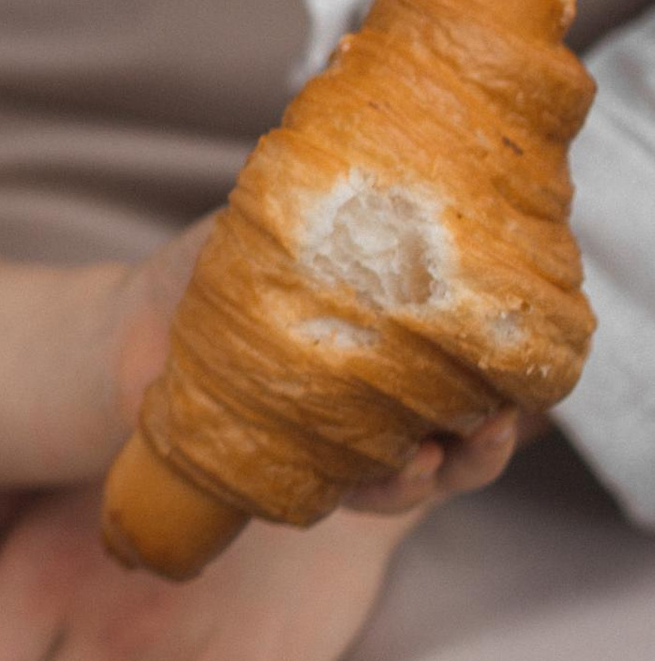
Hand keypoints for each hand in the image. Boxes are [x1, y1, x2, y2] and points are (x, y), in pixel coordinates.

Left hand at [109, 217, 523, 511]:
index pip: (475, 373)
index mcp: (396, 347)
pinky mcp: (291, 474)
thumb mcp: (279, 226)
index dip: (511, 382)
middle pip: (461, 441)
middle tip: (488, 426)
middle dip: (484, 444)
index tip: (523, 377)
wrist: (136, 322)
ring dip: (429, 479)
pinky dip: (361, 493)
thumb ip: (325, 208)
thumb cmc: (219, 271)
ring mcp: (339, 445)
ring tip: (426, 461)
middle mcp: (380, 404)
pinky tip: (374, 477)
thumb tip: (375, 163)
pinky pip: (339, 497)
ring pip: (409, 480)